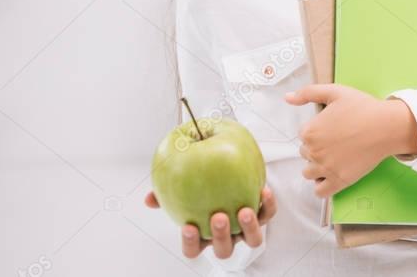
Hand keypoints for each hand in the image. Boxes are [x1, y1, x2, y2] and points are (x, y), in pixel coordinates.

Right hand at [144, 186, 276, 259]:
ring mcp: (245, 228)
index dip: (192, 243)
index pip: (193, 249)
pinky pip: (268, 214)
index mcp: (203, 234)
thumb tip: (149, 199)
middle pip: (223, 248)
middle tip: (218, 217)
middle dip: (221, 235)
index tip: (189, 227)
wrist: (230, 167)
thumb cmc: (201, 183)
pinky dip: (268, 205)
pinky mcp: (262, 214)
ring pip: (251, 240)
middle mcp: (226, 235)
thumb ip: (165, 193)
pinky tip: (263, 190)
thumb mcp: (181, 186)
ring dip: (248, 228)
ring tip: (244, 211)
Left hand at [284, 84, 416, 197]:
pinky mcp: (339, 181)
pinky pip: (320, 192)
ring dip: (318, 167)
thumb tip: (287, 98)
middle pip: (305, 154)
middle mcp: (314, 152)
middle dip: (317, 149)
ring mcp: (326, 169)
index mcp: (310, 131)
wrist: (386, 126)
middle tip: (337, 141)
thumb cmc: (363, 107)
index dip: (317, 131)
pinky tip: (333, 174)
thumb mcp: (335, 91)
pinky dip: (323, 186)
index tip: (332, 128)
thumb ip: (308, 92)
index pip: (303, 136)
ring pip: (309, 173)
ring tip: (335, 158)